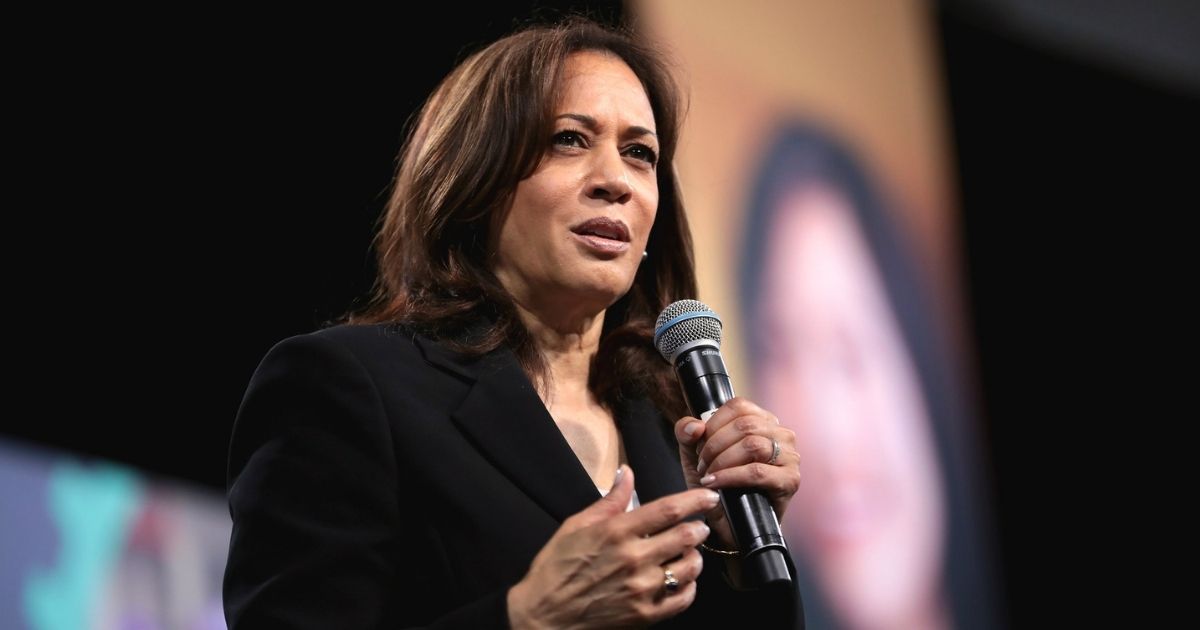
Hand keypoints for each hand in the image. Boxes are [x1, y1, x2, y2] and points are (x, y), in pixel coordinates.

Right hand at [507, 465, 718, 628]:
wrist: (544, 616)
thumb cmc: (556, 568)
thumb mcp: (576, 526)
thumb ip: (609, 500)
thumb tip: (627, 473)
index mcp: (616, 532)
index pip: (668, 510)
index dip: (695, 500)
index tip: (709, 495)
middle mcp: (633, 558)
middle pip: (686, 536)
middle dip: (699, 528)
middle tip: (699, 526)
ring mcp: (641, 589)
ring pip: (689, 567)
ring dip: (695, 556)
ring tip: (688, 553)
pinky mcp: (645, 615)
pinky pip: (683, 598)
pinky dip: (690, 586)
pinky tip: (682, 579)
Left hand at [673, 397, 800, 549]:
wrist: (727, 523)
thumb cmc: (716, 483)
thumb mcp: (693, 454)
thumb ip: (686, 433)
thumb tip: (694, 425)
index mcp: (762, 420)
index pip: (738, 406)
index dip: (713, 424)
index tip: (699, 445)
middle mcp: (780, 434)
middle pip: (744, 425)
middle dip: (715, 445)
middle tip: (702, 465)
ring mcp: (789, 456)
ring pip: (753, 445)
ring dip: (722, 461)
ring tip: (708, 475)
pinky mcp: (790, 480)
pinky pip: (757, 472)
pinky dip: (731, 477)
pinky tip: (715, 484)